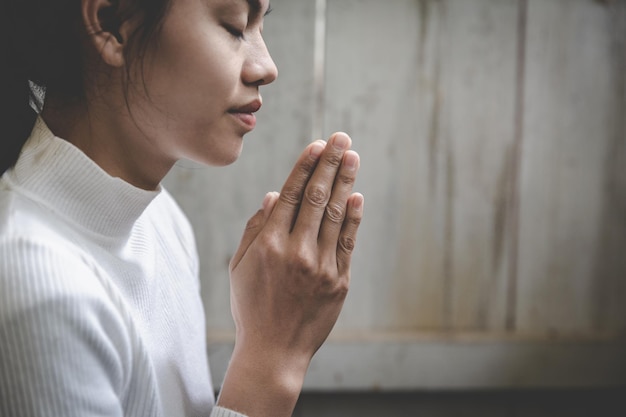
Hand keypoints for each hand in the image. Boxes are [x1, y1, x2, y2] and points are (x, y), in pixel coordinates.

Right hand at [218, 132, 362, 415]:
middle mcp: (297, 251)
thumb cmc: (252, 306)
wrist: (274, 351)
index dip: (305, 166)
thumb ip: (256, 228)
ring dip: (345, 182)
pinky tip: (356, 196)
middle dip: (330, 163)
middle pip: (317, 198)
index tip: (317, 144)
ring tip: (352, 156)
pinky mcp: (339, 282)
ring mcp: (322, 267)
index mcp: (270, 244)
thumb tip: (276, 194)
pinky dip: (353, 218)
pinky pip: (348, 243)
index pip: (291, 195)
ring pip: (336, 215)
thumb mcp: (240, 267)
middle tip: (341, 138)